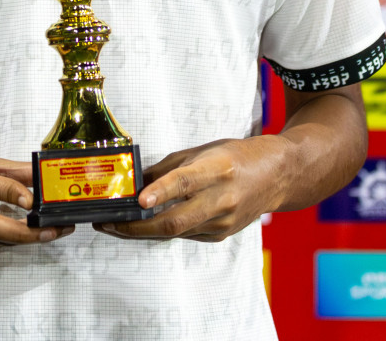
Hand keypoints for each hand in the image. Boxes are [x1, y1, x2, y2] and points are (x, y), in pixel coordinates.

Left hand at [94, 137, 284, 242]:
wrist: (276, 176)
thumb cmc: (236, 157)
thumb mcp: (202, 151)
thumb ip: (168, 168)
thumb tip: (135, 180)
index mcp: (217, 170)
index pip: (184, 183)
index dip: (160, 192)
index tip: (138, 200)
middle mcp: (222, 199)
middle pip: (175, 221)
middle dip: (137, 227)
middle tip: (109, 224)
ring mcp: (222, 221)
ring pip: (176, 232)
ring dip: (143, 231)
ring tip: (115, 226)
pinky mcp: (220, 235)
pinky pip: (185, 235)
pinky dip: (163, 230)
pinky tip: (144, 225)